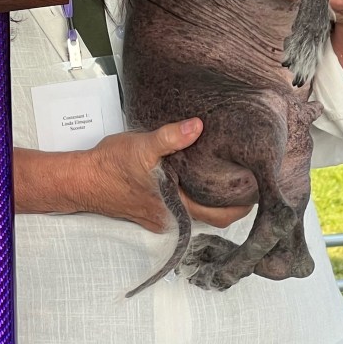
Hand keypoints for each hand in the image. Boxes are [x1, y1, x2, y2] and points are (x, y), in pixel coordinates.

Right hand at [78, 119, 248, 231]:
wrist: (82, 179)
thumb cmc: (112, 166)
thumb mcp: (143, 147)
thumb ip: (172, 138)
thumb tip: (198, 126)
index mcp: (176, 207)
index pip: (221, 217)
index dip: (242, 207)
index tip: (260, 190)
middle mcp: (172, 218)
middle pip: (214, 217)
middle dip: (233, 202)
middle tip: (250, 180)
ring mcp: (162, 216)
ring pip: (198, 212)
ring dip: (213, 199)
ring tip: (230, 176)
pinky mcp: (152, 209)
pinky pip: (183, 207)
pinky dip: (196, 196)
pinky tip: (198, 177)